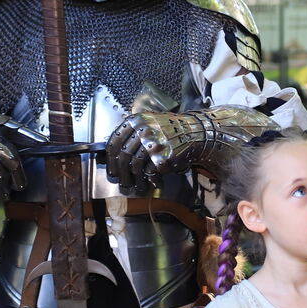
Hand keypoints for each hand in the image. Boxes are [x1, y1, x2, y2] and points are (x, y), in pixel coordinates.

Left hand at [105, 105, 277, 194]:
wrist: (197, 133)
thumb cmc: (173, 130)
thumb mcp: (151, 124)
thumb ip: (133, 134)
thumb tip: (113, 155)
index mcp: (136, 121)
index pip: (113, 142)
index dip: (109, 158)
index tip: (110, 169)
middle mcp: (142, 130)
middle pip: (123, 156)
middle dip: (119, 173)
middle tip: (121, 182)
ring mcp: (153, 144)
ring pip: (134, 166)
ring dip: (132, 180)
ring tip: (135, 186)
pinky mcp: (163, 157)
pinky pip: (149, 173)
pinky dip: (149, 180)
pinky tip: (152, 184)